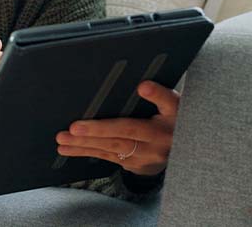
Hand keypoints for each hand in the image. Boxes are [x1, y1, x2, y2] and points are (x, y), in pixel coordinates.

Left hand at [54, 80, 178, 176]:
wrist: (188, 152)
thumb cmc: (176, 119)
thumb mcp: (175, 105)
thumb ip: (161, 95)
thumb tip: (143, 86)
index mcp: (162, 128)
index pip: (140, 122)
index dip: (125, 116)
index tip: (107, 113)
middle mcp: (153, 146)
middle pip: (120, 139)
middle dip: (94, 135)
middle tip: (71, 130)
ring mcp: (143, 159)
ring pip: (110, 151)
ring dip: (84, 146)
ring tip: (63, 140)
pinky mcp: (134, 166)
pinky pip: (107, 158)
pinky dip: (86, 152)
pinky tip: (69, 149)